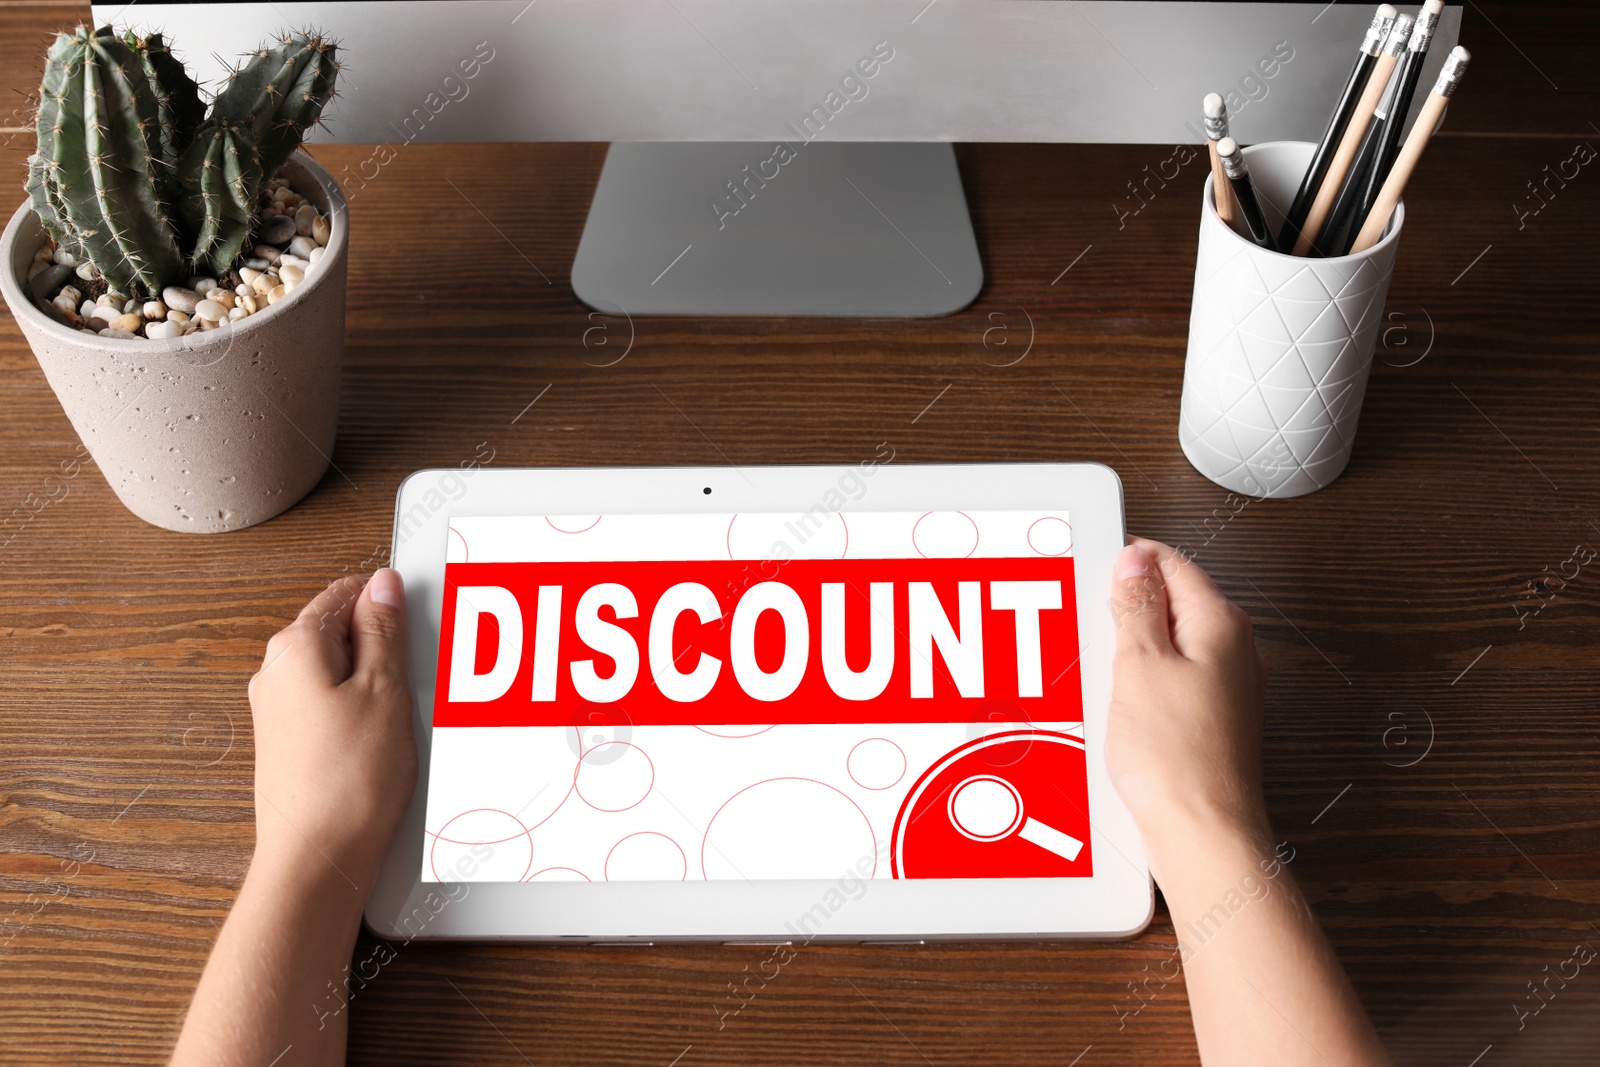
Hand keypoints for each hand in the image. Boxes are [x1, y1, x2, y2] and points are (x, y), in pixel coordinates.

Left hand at [247, 569, 417, 886]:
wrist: (317, 858)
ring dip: (377, 684)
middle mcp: (276, 675)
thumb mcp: (385, 690)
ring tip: (404, 717)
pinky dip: (364, 714)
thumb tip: (383, 586)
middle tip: (417, 677)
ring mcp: (280, 711)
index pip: (345, 593)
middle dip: (384, 647)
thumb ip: (383, 630)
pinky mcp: (292, 743)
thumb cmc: (348, 783)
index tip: (417, 621)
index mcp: (294, 649)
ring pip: (340, 673)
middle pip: (340, 633)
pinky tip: (387, 742)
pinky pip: (334, 708)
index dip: (388, 601)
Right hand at [1104, 539, 1267, 852]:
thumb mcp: (1141, 666)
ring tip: (1096, 670)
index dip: (1128, 563)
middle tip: (1087, 625)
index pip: (1172, 564)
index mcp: (1221, 624)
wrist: (1201, 833)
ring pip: (1166, 646)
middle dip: (1125, 610)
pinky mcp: (1206, 720)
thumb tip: (1135, 561)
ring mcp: (1222, 687)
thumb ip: (1138, 607)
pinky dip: (1138, 684)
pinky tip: (1113, 704)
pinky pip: (1167, 683)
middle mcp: (1231, 651)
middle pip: (1170, 605)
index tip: (1091, 572)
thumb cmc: (1177, 759)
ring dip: (1128, 652)